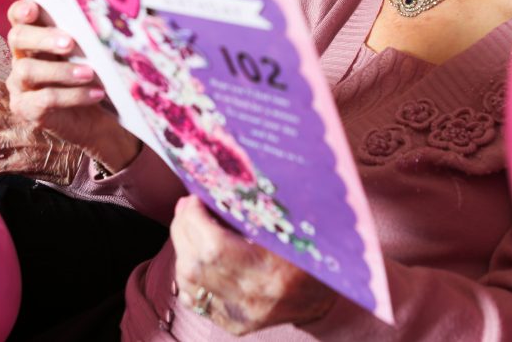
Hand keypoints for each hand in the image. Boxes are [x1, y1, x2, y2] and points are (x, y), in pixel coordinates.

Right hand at [6, 0, 140, 171]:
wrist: (97, 121)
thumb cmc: (93, 80)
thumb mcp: (90, 55)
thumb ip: (87, 36)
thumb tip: (101, 16)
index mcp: (35, 39)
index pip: (18, 16)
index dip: (22, 10)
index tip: (35, 7)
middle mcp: (21, 58)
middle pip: (18, 38)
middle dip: (43, 38)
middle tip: (70, 43)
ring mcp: (20, 86)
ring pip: (28, 70)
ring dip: (61, 71)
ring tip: (90, 73)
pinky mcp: (27, 110)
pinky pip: (45, 99)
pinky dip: (73, 95)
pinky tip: (96, 94)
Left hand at [170, 195, 336, 334]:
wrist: (329, 295)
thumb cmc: (312, 250)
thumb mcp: (292, 223)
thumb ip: (256, 206)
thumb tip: (217, 186)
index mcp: (271, 271)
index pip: (213, 246)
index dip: (196, 218)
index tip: (197, 197)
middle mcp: (251, 298)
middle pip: (195, 262)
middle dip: (183, 227)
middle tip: (188, 206)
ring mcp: (240, 314)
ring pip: (189, 282)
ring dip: (182, 248)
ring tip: (188, 225)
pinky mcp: (234, 324)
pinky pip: (194, 299)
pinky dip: (187, 274)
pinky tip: (193, 254)